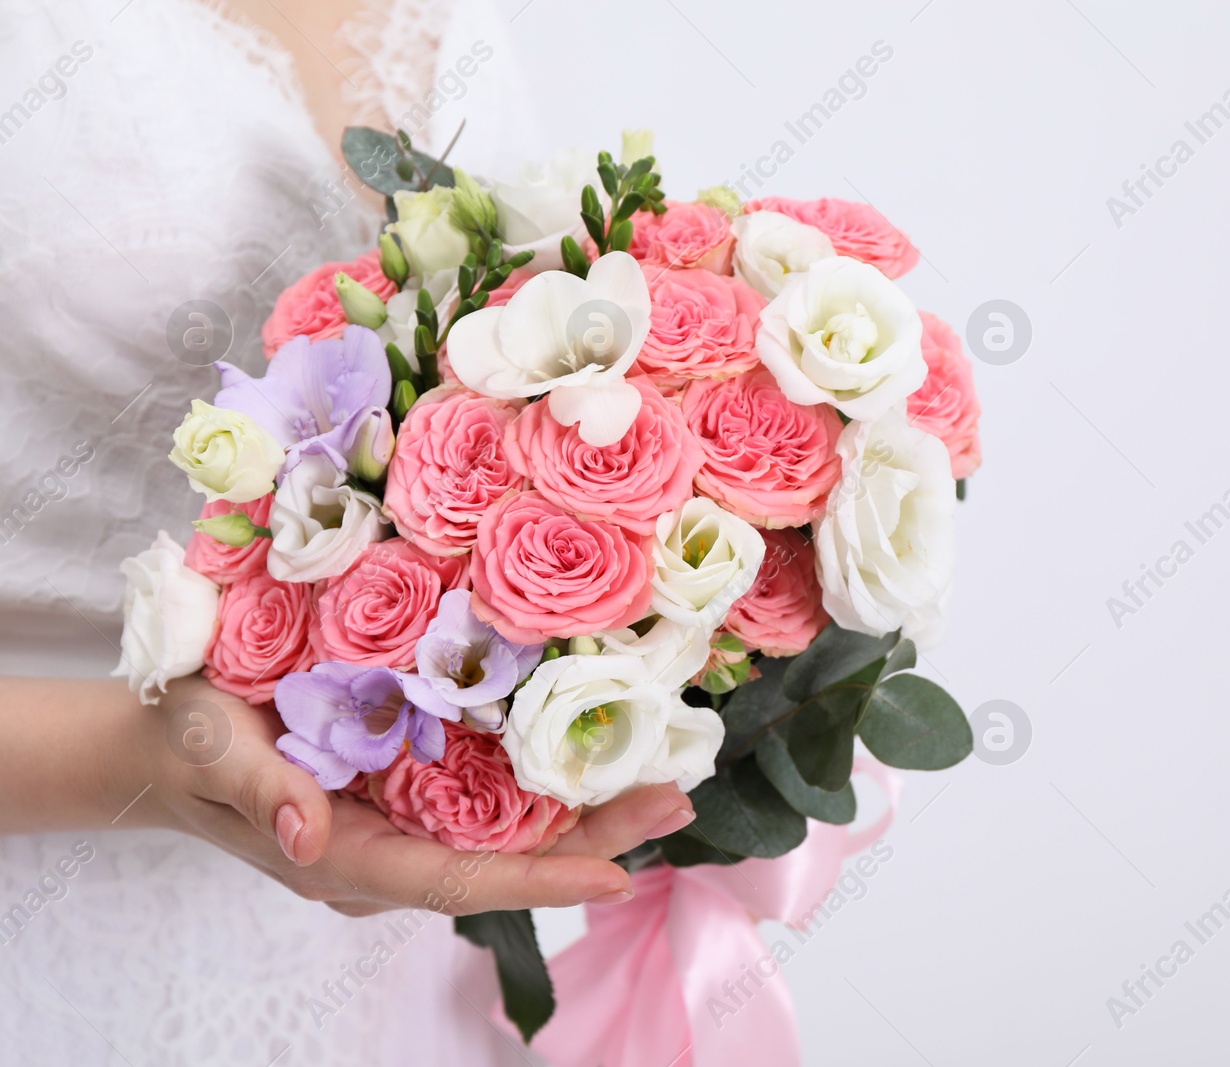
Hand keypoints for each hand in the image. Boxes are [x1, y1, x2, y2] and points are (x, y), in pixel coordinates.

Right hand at [119, 677, 695, 915]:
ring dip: (582, 810)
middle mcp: (385, 852)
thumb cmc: (185, 741)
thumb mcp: (210, 751)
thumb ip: (261, 793)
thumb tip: (313, 838)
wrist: (165, 738)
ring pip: (503, 831)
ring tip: (664, 779)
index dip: (535, 880)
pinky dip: (542, 778)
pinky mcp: (404, 789)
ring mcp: (398, 824)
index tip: (615, 875)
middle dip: (589, 841)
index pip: (453, 881)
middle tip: (675, 801)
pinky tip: (595, 751)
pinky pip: (484, 796)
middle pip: (500, 861)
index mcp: (343, 860)